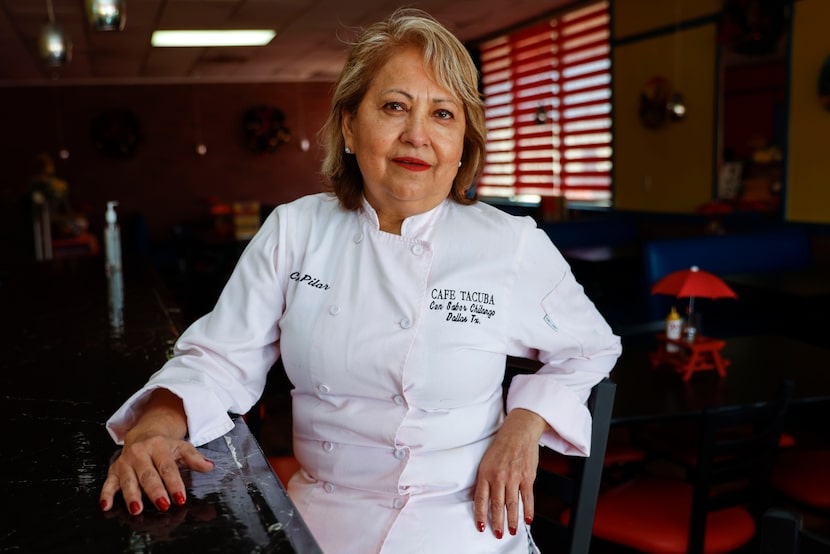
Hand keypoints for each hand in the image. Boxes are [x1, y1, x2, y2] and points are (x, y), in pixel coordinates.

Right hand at [99, 389, 215, 514]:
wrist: (143, 433)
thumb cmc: (164, 445)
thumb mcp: (182, 447)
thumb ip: (195, 458)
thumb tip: (209, 466)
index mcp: (158, 446)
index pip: (167, 467)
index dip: (174, 483)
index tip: (180, 498)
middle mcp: (140, 453)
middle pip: (148, 474)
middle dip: (155, 491)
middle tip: (163, 505)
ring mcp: (126, 462)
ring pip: (128, 480)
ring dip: (131, 495)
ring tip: (137, 509)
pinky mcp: (114, 470)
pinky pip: (108, 482)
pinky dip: (106, 494)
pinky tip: (106, 505)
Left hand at [474, 408, 546, 538]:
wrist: (519, 430)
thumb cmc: (502, 444)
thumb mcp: (487, 460)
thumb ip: (485, 479)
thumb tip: (483, 497)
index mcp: (486, 472)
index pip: (480, 498)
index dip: (480, 514)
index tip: (481, 525)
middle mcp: (499, 476)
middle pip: (497, 505)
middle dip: (497, 522)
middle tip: (497, 533)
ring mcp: (514, 477)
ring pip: (512, 504)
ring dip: (511, 520)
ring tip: (511, 530)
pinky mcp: (528, 477)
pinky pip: (528, 498)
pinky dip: (528, 510)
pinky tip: (528, 519)